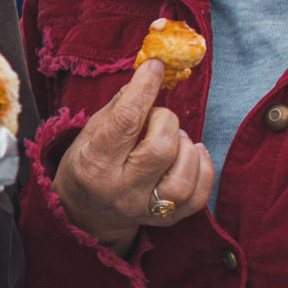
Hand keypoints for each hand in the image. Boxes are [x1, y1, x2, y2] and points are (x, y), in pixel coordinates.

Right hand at [51, 62, 214, 255]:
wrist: (85, 212)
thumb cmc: (89, 162)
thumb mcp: (91, 131)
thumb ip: (121, 105)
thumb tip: (151, 75)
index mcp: (94, 164)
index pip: (125, 122)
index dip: (144, 89)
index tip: (155, 67)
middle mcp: (120, 191)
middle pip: (160, 149)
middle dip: (166, 121)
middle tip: (156, 119)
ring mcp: (145, 209)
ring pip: (183, 176)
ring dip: (184, 146)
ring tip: (171, 139)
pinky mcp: (167, 220)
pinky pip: (199, 194)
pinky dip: (202, 167)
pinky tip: (189, 154)